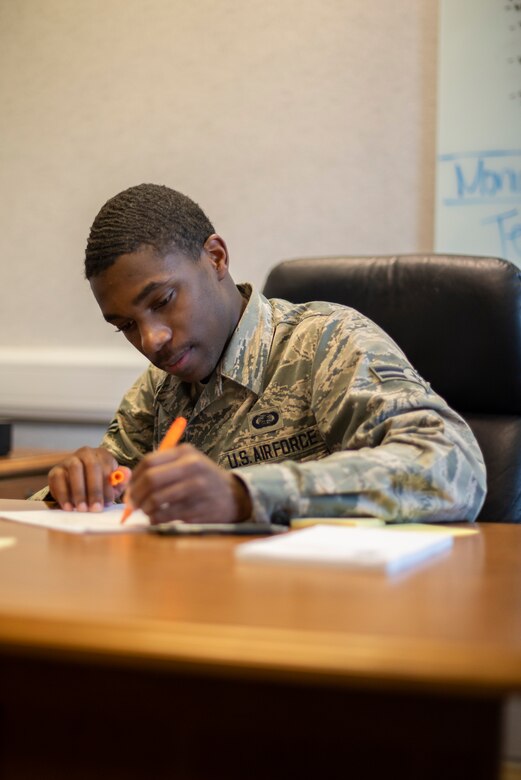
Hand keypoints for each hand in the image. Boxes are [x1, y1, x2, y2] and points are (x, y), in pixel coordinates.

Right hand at [48, 447, 127, 511]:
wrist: (75, 484)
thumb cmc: (99, 484)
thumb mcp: (112, 484)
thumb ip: (121, 481)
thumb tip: (126, 474)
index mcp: (102, 454)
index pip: (106, 466)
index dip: (108, 486)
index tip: (108, 503)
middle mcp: (86, 453)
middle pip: (92, 467)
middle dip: (94, 490)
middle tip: (95, 508)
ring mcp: (69, 460)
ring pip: (75, 471)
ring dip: (79, 492)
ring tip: (82, 509)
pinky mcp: (56, 470)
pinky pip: (59, 480)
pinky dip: (64, 495)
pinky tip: (69, 507)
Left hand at [127, 444, 251, 524]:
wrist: (234, 496)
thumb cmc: (204, 479)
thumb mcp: (189, 463)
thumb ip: (162, 467)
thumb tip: (130, 483)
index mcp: (186, 453)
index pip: (149, 461)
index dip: (134, 477)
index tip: (129, 488)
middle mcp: (192, 467)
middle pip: (151, 480)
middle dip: (136, 495)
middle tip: (132, 504)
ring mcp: (197, 489)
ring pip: (157, 500)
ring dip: (145, 509)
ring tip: (146, 511)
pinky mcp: (198, 509)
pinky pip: (167, 516)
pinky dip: (156, 519)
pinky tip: (157, 519)